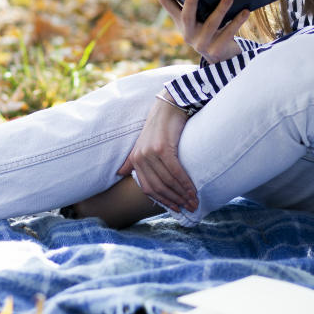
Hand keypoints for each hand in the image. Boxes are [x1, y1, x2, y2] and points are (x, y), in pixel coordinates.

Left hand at [117, 94, 197, 212]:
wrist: (169, 105)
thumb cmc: (159, 126)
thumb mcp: (142, 143)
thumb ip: (131, 159)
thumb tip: (119, 173)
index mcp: (135, 159)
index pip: (148, 188)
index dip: (163, 201)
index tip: (176, 209)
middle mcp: (140, 157)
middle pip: (159, 187)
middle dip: (175, 201)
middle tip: (190, 208)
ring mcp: (151, 153)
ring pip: (168, 181)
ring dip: (183, 194)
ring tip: (194, 202)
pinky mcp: (163, 148)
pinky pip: (175, 171)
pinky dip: (185, 183)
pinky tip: (193, 190)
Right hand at [143, 0, 248, 62]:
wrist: (222, 60)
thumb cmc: (209, 30)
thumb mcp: (198, 19)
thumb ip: (193, 3)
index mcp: (181, 22)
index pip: (165, 3)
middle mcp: (188, 33)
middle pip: (186, 16)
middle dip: (190, 2)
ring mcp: (202, 43)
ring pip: (211, 25)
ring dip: (220, 10)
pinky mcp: (216, 50)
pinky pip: (229, 33)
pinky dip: (237, 21)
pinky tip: (245, 11)